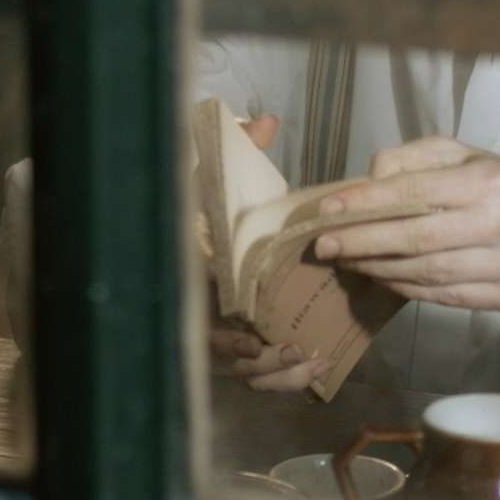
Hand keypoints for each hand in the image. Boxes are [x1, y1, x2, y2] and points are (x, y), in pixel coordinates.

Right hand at [208, 111, 331, 390]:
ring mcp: (217, 333)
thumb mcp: (214, 178)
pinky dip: (282, 380)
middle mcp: (200, 311)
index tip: (254, 337)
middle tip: (297, 352)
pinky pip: (256, 376)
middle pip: (224, 357)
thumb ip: (240, 152)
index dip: (225, 336)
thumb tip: (267, 119)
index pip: (202, 316)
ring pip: (242, 373)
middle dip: (262, 363)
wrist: (187, 238)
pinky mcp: (239, 347)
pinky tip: (313, 372)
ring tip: (310, 363)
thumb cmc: (202, 210)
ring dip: (276, 376)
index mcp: (195, 273)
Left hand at [312, 136, 499, 310]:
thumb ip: (413, 159)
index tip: (328, 211)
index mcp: (489, 181)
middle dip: (362, 243)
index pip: (415, 193)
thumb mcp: (463, 157)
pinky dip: (406, 289)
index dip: (367, 203)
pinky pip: (444, 297)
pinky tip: (381, 278)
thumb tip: (369, 179)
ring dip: (378, 269)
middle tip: (324, 245)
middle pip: (416, 239)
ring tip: (347, 261)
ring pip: (427, 273)